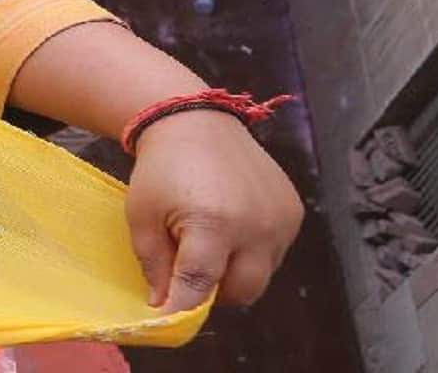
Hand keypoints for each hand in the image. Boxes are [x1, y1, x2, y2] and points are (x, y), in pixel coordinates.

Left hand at [125, 110, 303, 312]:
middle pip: (240, 290)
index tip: (165, 317)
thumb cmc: (162, 168)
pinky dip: (252, 252)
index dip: (181, 306)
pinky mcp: (294, 212)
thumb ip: (154, 263)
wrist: (196, 120)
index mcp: (214, 223)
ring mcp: (280, 219)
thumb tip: (164, 306)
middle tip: (188, 273)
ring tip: (208, 239)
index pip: (199, 284)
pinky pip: (275, 253)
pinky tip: (230, 224)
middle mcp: (256, 225)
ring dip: (234, 271)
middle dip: (212, 292)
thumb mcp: (143, 214)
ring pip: (261, 275)